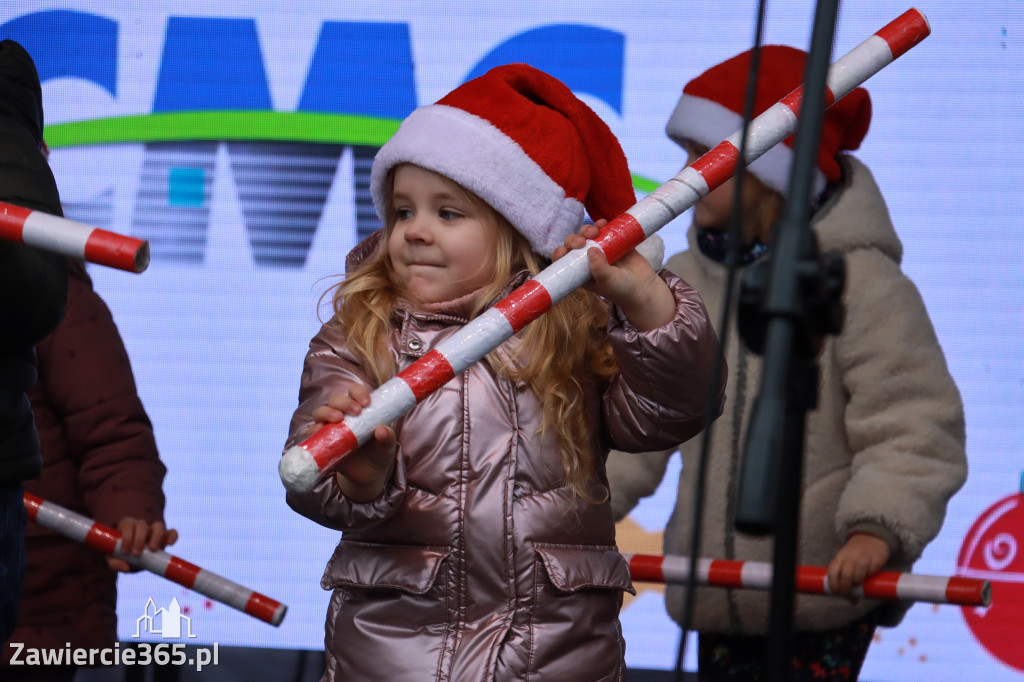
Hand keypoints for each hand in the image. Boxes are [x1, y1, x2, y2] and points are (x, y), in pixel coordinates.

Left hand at [107, 518, 178, 572]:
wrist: (131, 560)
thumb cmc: (120, 556)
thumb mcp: (112, 559)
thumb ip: (114, 563)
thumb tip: (126, 568)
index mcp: (126, 526)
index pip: (127, 525)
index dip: (127, 537)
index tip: (125, 551)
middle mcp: (140, 525)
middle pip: (142, 525)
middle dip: (139, 539)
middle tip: (137, 554)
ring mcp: (154, 530)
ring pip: (158, 526)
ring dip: (156, 537)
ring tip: (153, 550)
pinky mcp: (165, 537)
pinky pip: (172, 532)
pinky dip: (172, 536)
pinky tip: (170, 544)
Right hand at [314, 385, 397, 501]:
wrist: (368, 474)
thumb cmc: (379, 453)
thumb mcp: (388, 446)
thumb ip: (388, 437)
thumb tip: (382, 430)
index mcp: (360, 409)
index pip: (354, 392)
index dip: (358, 392)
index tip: (367, 403)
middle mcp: (343, 415)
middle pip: (336, 400)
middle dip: (344, 402)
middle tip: (356, 412)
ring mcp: (331, 427)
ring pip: (321, 412)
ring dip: (327, 412)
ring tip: (338, 419)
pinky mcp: (322, 441)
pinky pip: (312, 432)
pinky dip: (314, 430)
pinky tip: (320, 432)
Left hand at [550, 220, 674, 330]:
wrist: (644, 287)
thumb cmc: (622, 290)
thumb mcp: (608, 282)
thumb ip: (599, 268)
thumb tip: (590, 250)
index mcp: (581, 273)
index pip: (563, 261)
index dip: (561, 253)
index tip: (566, 250)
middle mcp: (587, 260)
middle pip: (574, 245)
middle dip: (574, 239)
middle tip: (582, 240)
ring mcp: (601, 249)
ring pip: (587, 235)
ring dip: (587, 229)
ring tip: (596, 230)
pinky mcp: (614, 242)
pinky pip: (604, 230)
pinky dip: (601, 224)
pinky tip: (603, 223)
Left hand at [827, 533, 890, 596]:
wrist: (871, 537)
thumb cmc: (856, 555)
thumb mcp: (849, 563)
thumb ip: (848, 580)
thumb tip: (853, 602)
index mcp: (840, 558)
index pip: (832, 572)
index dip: (833, 584)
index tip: (837, 592)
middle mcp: (850, 557)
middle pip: (845, 574)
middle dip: (846, 587)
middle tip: (849, 593)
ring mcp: (863, 557)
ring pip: (858, 572)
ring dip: (857, 581)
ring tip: (860, 584)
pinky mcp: (875, 557)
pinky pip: (871, 569)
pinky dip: (869, 575)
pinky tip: (870, 576)